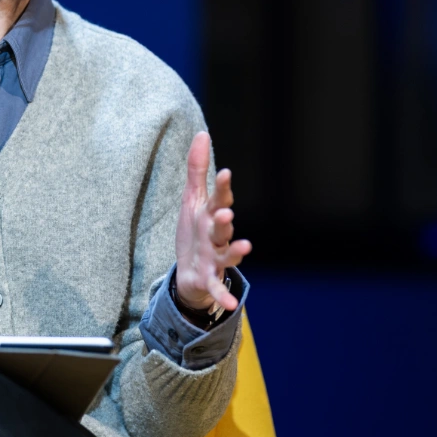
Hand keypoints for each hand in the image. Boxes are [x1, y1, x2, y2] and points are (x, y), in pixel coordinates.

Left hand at [173, 131, 250, 314]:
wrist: (191, 272)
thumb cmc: (194, 232)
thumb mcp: (192, 200)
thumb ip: (197, 169)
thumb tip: (202, 133)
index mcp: (212, 215)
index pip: (219, 199)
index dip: (223, 188)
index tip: (225, 172)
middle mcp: (217, 236)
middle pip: (222, 226)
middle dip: (225, 219)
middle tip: (226, 212)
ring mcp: (216, 258)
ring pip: (227, 253)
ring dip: (235, 250)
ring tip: (245, 246)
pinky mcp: (209, 278)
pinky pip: (217, 287)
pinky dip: (222, 295)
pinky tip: (229, 303)